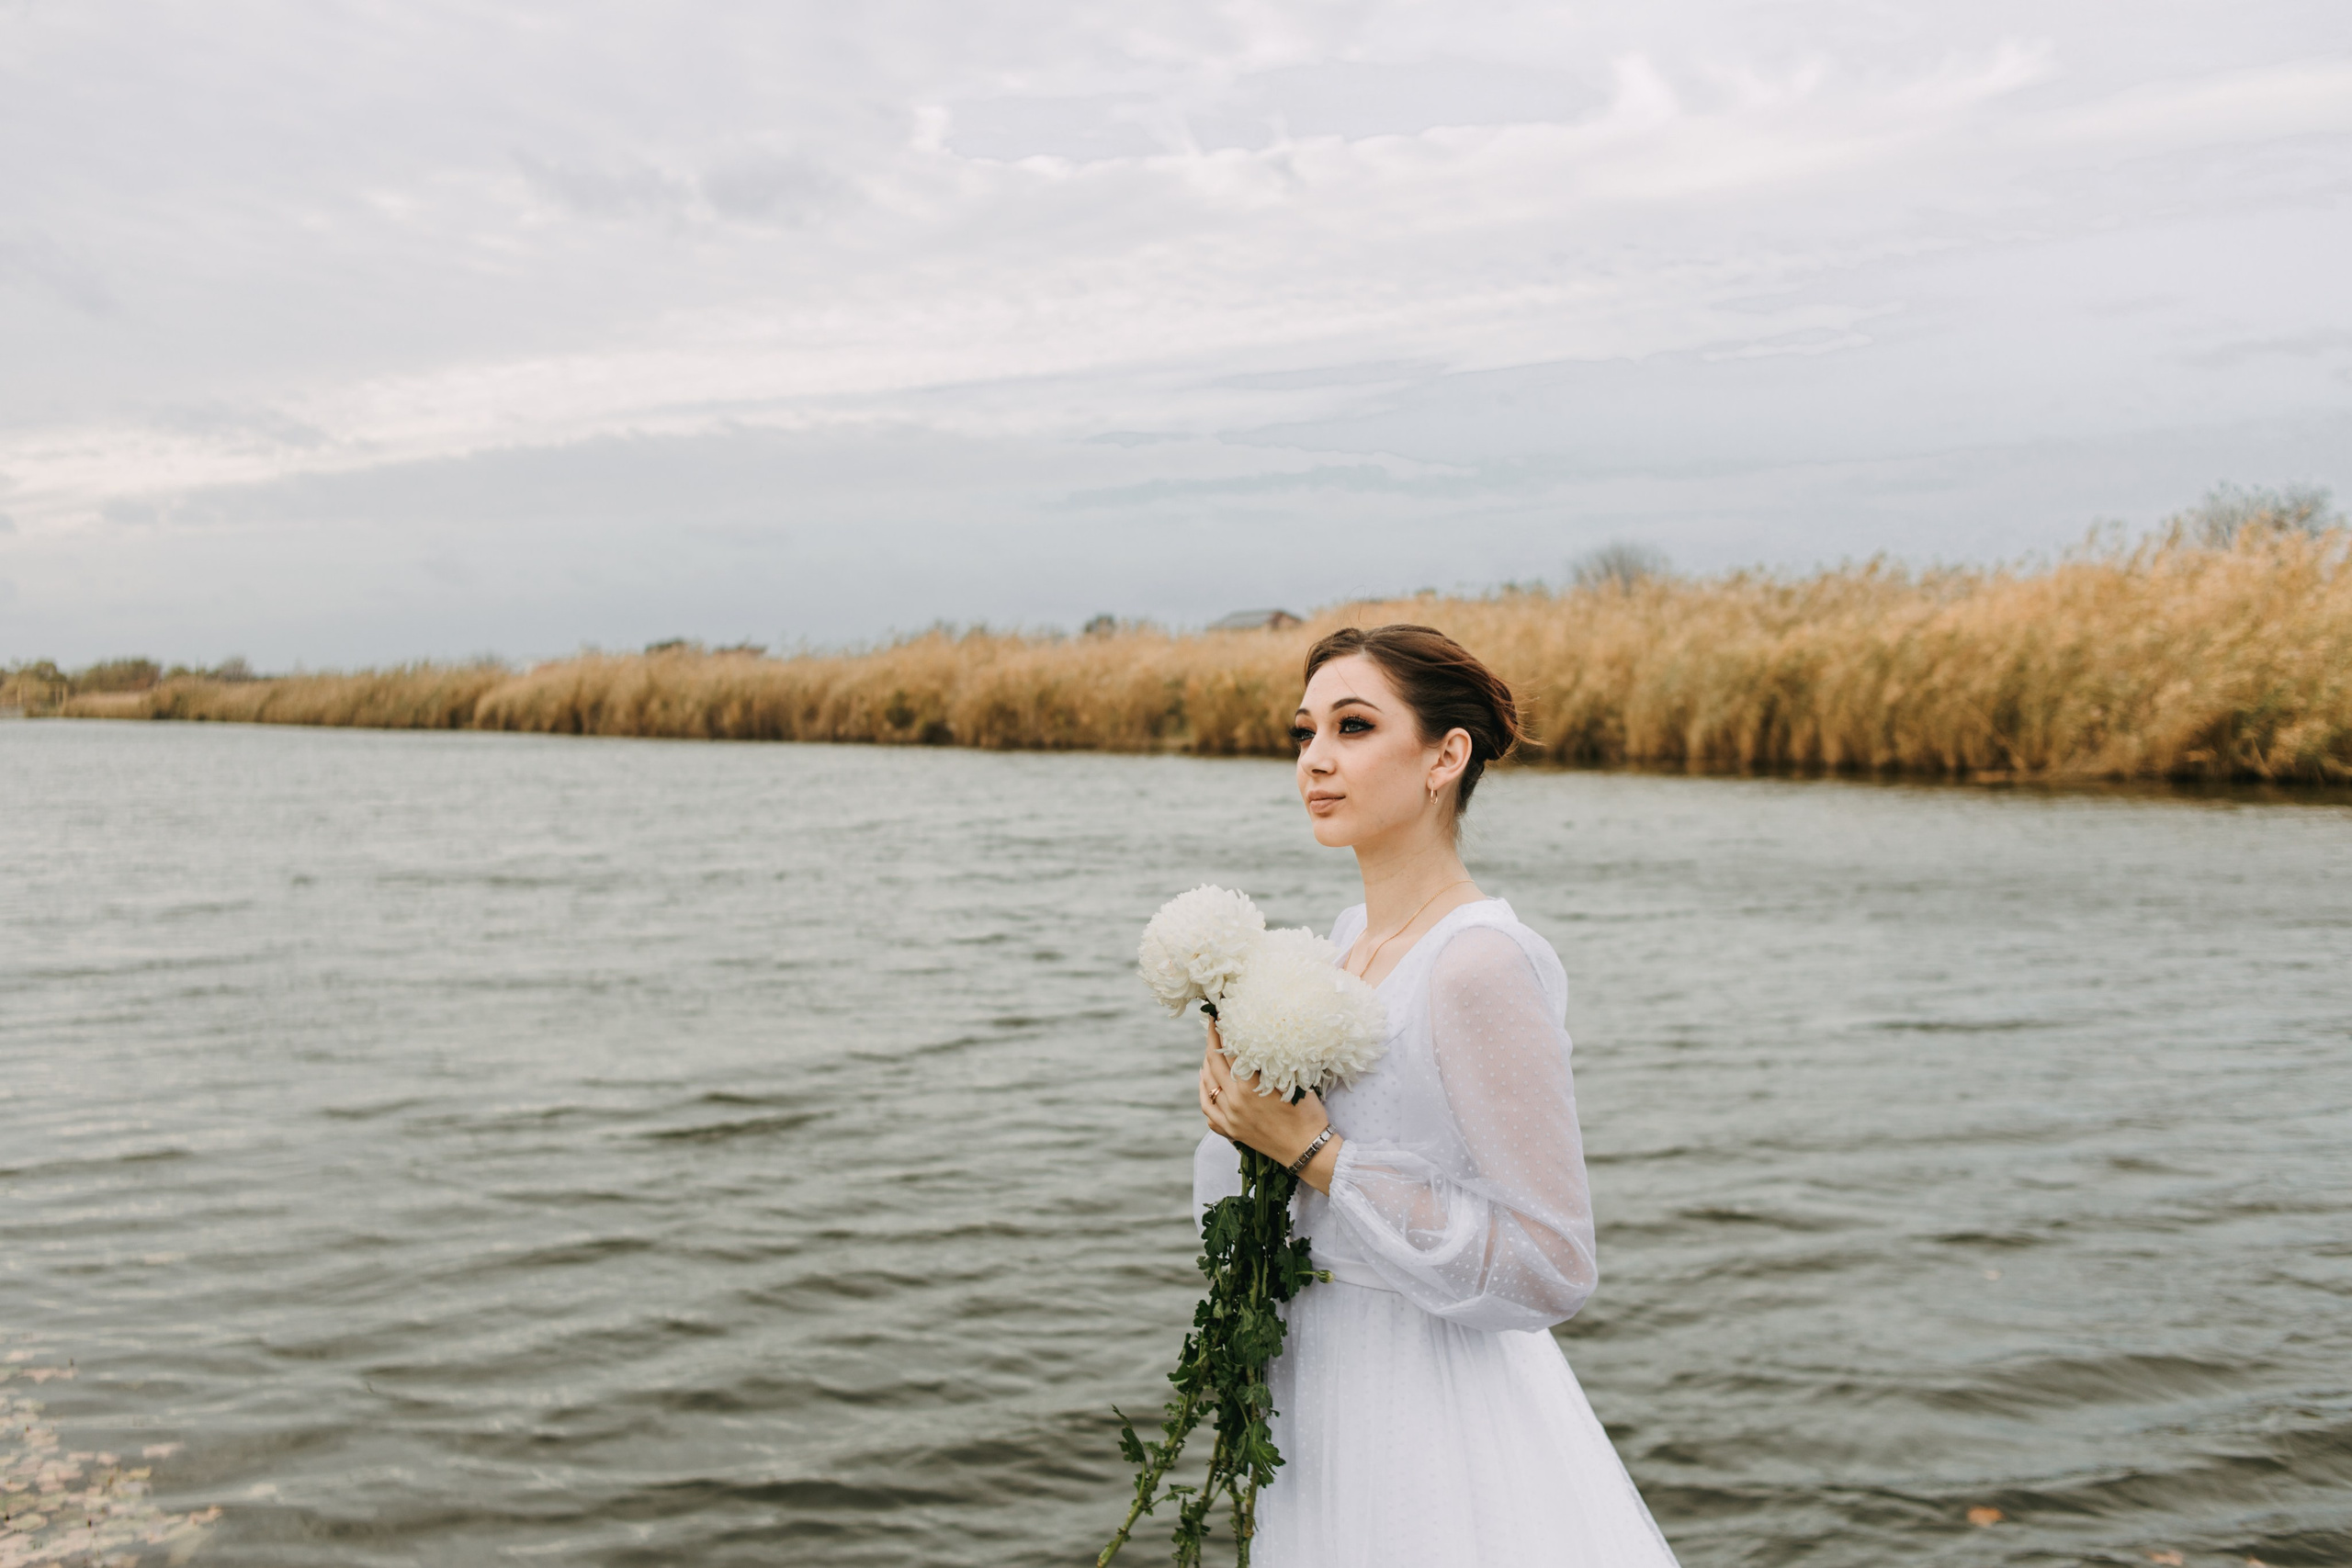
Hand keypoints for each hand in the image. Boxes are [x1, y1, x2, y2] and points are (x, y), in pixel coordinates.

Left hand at [1198, 1019, 1342, 1194]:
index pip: (1230, 1052)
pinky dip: (1205, 1094)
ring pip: (1208, 1087)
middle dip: (1212, 1043)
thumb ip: (1273, 1065)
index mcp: (1250, 1087)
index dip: (1225, 1032)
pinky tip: (1206, 1084)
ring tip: (1209, 1053)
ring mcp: (1230, 1118)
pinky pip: (1208, 1111)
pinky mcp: (1231, 1131)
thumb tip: (1263, 1043)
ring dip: (1206, 1067)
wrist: (1308, 1150)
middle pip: (1214, 1065)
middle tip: (1213, 1027)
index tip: (1222, 1018)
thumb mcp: (1293, 1083)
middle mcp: (1235, 1102)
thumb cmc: (1307, 1115)